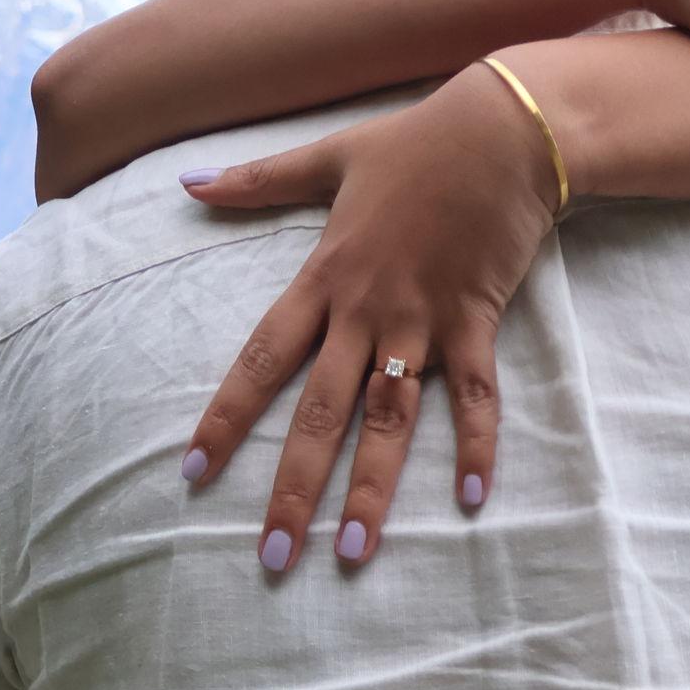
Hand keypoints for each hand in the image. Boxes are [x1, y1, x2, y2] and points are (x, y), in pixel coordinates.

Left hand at [174, 65, 556, 572]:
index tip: (192, 471)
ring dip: (374, 486)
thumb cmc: (415, 142)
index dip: (225, 417)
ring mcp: (424, 320)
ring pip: (391, 418)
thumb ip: (258, 181)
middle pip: (320, 412)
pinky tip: (471, 500)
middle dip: (292, 488)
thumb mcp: (328, 155)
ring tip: (355, 550)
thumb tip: (186, 181)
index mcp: (325, 276)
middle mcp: (367, 310)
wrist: (502, 132)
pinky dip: (477, 445)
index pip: (261, 359)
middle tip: (272, 558)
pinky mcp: (477, 321)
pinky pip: (478, 395)